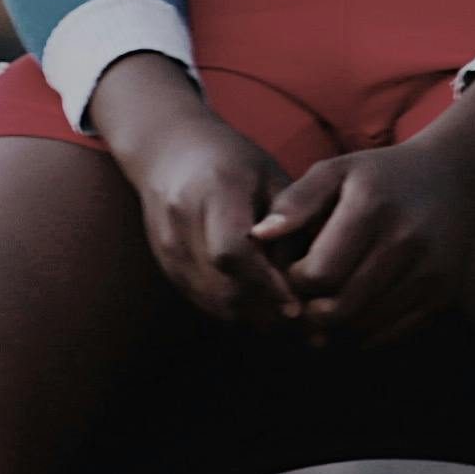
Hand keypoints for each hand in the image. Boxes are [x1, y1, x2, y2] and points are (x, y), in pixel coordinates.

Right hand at [84, 59, 300, 328]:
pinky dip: (233, 310)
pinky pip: (202, 300)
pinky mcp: (165, 262)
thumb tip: (309, 281)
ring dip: (250, 316)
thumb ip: (290, 226)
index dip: (265, 285)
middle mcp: (182, 218)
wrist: (169, 150)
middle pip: (222, 285)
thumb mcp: (271, 179)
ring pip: (212, 300)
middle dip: (264, 309)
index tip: (297, 306)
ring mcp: (167, 243)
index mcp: (214, 189)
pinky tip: (260, 308)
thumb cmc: (235, 162)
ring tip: (286, 320)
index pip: (233, 252)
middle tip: (303, 323)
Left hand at [256, 73, 474, 348]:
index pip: (318, 274)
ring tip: (323, 308)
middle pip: (340, 308)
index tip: (294, 272)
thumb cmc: (381, 176)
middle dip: (310, 313)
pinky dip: (364, 335)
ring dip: (335, 328)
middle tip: (302, 301)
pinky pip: (392, 334)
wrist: (456, 179)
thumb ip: (296, 201)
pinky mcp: (443, 295)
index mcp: (371, 208)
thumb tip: (257, 237)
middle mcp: (405, 242)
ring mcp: (428, 273)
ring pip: (364, 327)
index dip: (295, 282)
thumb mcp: (338, 171)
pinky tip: (353, 314)